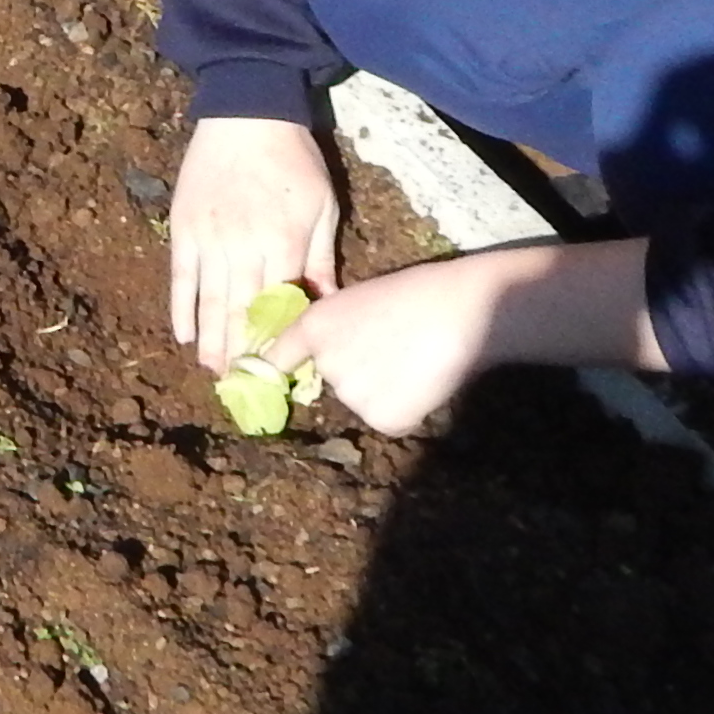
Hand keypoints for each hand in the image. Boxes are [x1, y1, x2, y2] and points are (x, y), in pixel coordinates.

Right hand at [164, 116, 338, 367]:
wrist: (247, 113)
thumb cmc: (294, 160)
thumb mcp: (323, 206)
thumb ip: (322, 258)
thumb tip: (326, 306)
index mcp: (285, 242)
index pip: (282, 306)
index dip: (280, 342)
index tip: (281, 373)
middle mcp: (245, 247)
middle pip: (243, 312)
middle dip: (243, 354)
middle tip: (244, 387)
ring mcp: (210, 239)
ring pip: (210, 303)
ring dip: (212, 342)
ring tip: (214, 374)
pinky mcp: (184, 229)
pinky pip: (180, 278)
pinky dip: (181, 309)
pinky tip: (184, 336)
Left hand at [279, 240, 663, 432]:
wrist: (464, 311)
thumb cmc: (417, 294)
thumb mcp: (360, 298)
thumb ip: (333, 329)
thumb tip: (320, 361)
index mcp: (316, 326)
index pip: (276, 357)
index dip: (266, 371)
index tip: (250, 383)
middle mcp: (326, 362)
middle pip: (330, 381)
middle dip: (354, 371)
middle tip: (391, 347)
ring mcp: (354, 393)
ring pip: (361, 401)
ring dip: (382, 390)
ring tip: (413, 359)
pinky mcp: (383, 418)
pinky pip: (388, 419)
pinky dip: (406, 408)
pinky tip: (425, 380)